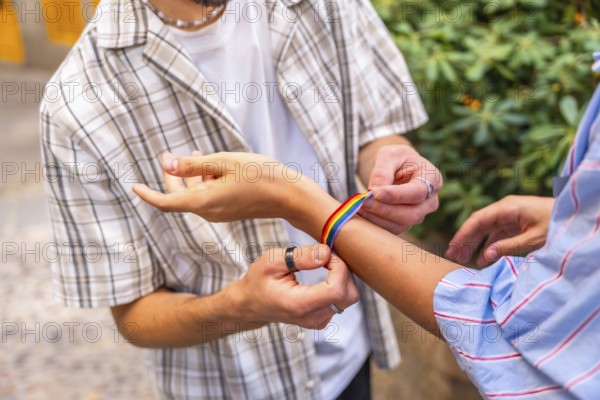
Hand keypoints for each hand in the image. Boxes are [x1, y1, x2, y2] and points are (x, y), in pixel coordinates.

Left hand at [132, 151, 324, 223]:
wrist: (290, 195)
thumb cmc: (260, 175)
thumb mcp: (224, 162)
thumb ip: (193, 164)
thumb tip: (167, 163)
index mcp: (203, 201)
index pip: (166, 202)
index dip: (147, 194)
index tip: (133, 186)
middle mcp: (208, 211)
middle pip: (179, 197)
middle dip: (170, 176)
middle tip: (167, 154)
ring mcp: (220, 213)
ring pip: (194, 195)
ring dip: (189, 176)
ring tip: (192, 151)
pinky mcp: (230, 210)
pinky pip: (208, 196)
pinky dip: (204, 180)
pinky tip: (211, 165)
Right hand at [227, 244, 359, 328]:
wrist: (250, 304)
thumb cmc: (258, 281)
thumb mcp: (272, 261)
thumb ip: (300, 256)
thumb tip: (326, 252)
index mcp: (299, 304)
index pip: (337, 290)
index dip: (339, 267)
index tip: (325, 254)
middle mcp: (312, 317)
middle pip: (349, 295)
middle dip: (343, 270)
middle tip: (325, 257)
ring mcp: (319, 320)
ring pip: (349, 297)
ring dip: (342, 276)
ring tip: (323, 264)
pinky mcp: (323, 318)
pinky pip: (342, 300)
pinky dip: (339, 284)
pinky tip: (323, 275)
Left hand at [360, 145, 442, 233]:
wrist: (397, 168)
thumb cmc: (396, 159)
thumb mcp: (389, 155)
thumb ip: (382, 171)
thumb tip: (375, 190)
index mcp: (432, 179)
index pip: (418, 192)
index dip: (397, 195)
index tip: (376, 193)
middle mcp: (430, 201)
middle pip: (411, 214)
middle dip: (385, 210)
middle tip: (363, 202)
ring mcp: (419, 215)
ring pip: (401, 225)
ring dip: (377, 218)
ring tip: (358, 207)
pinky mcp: (405, 223)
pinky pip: (391, 229)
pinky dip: (375, 223)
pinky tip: (361, 213)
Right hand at [445, 195, 553, 265]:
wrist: (575, 217)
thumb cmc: (556, 224)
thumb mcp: (534, 238)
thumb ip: (508, 246)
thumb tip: (485, 256)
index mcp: (507, 208)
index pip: (478, 219)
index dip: (463, 234)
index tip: (453, 247)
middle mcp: (504, 210)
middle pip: (478, 224)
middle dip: (465, 240)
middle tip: (453, 256)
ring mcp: (509, 216)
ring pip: (486, 230)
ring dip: (475, 244)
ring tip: (463, 259)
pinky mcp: (515, 224)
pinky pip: (496, 235)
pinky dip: (489, 246)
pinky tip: (483, 258)